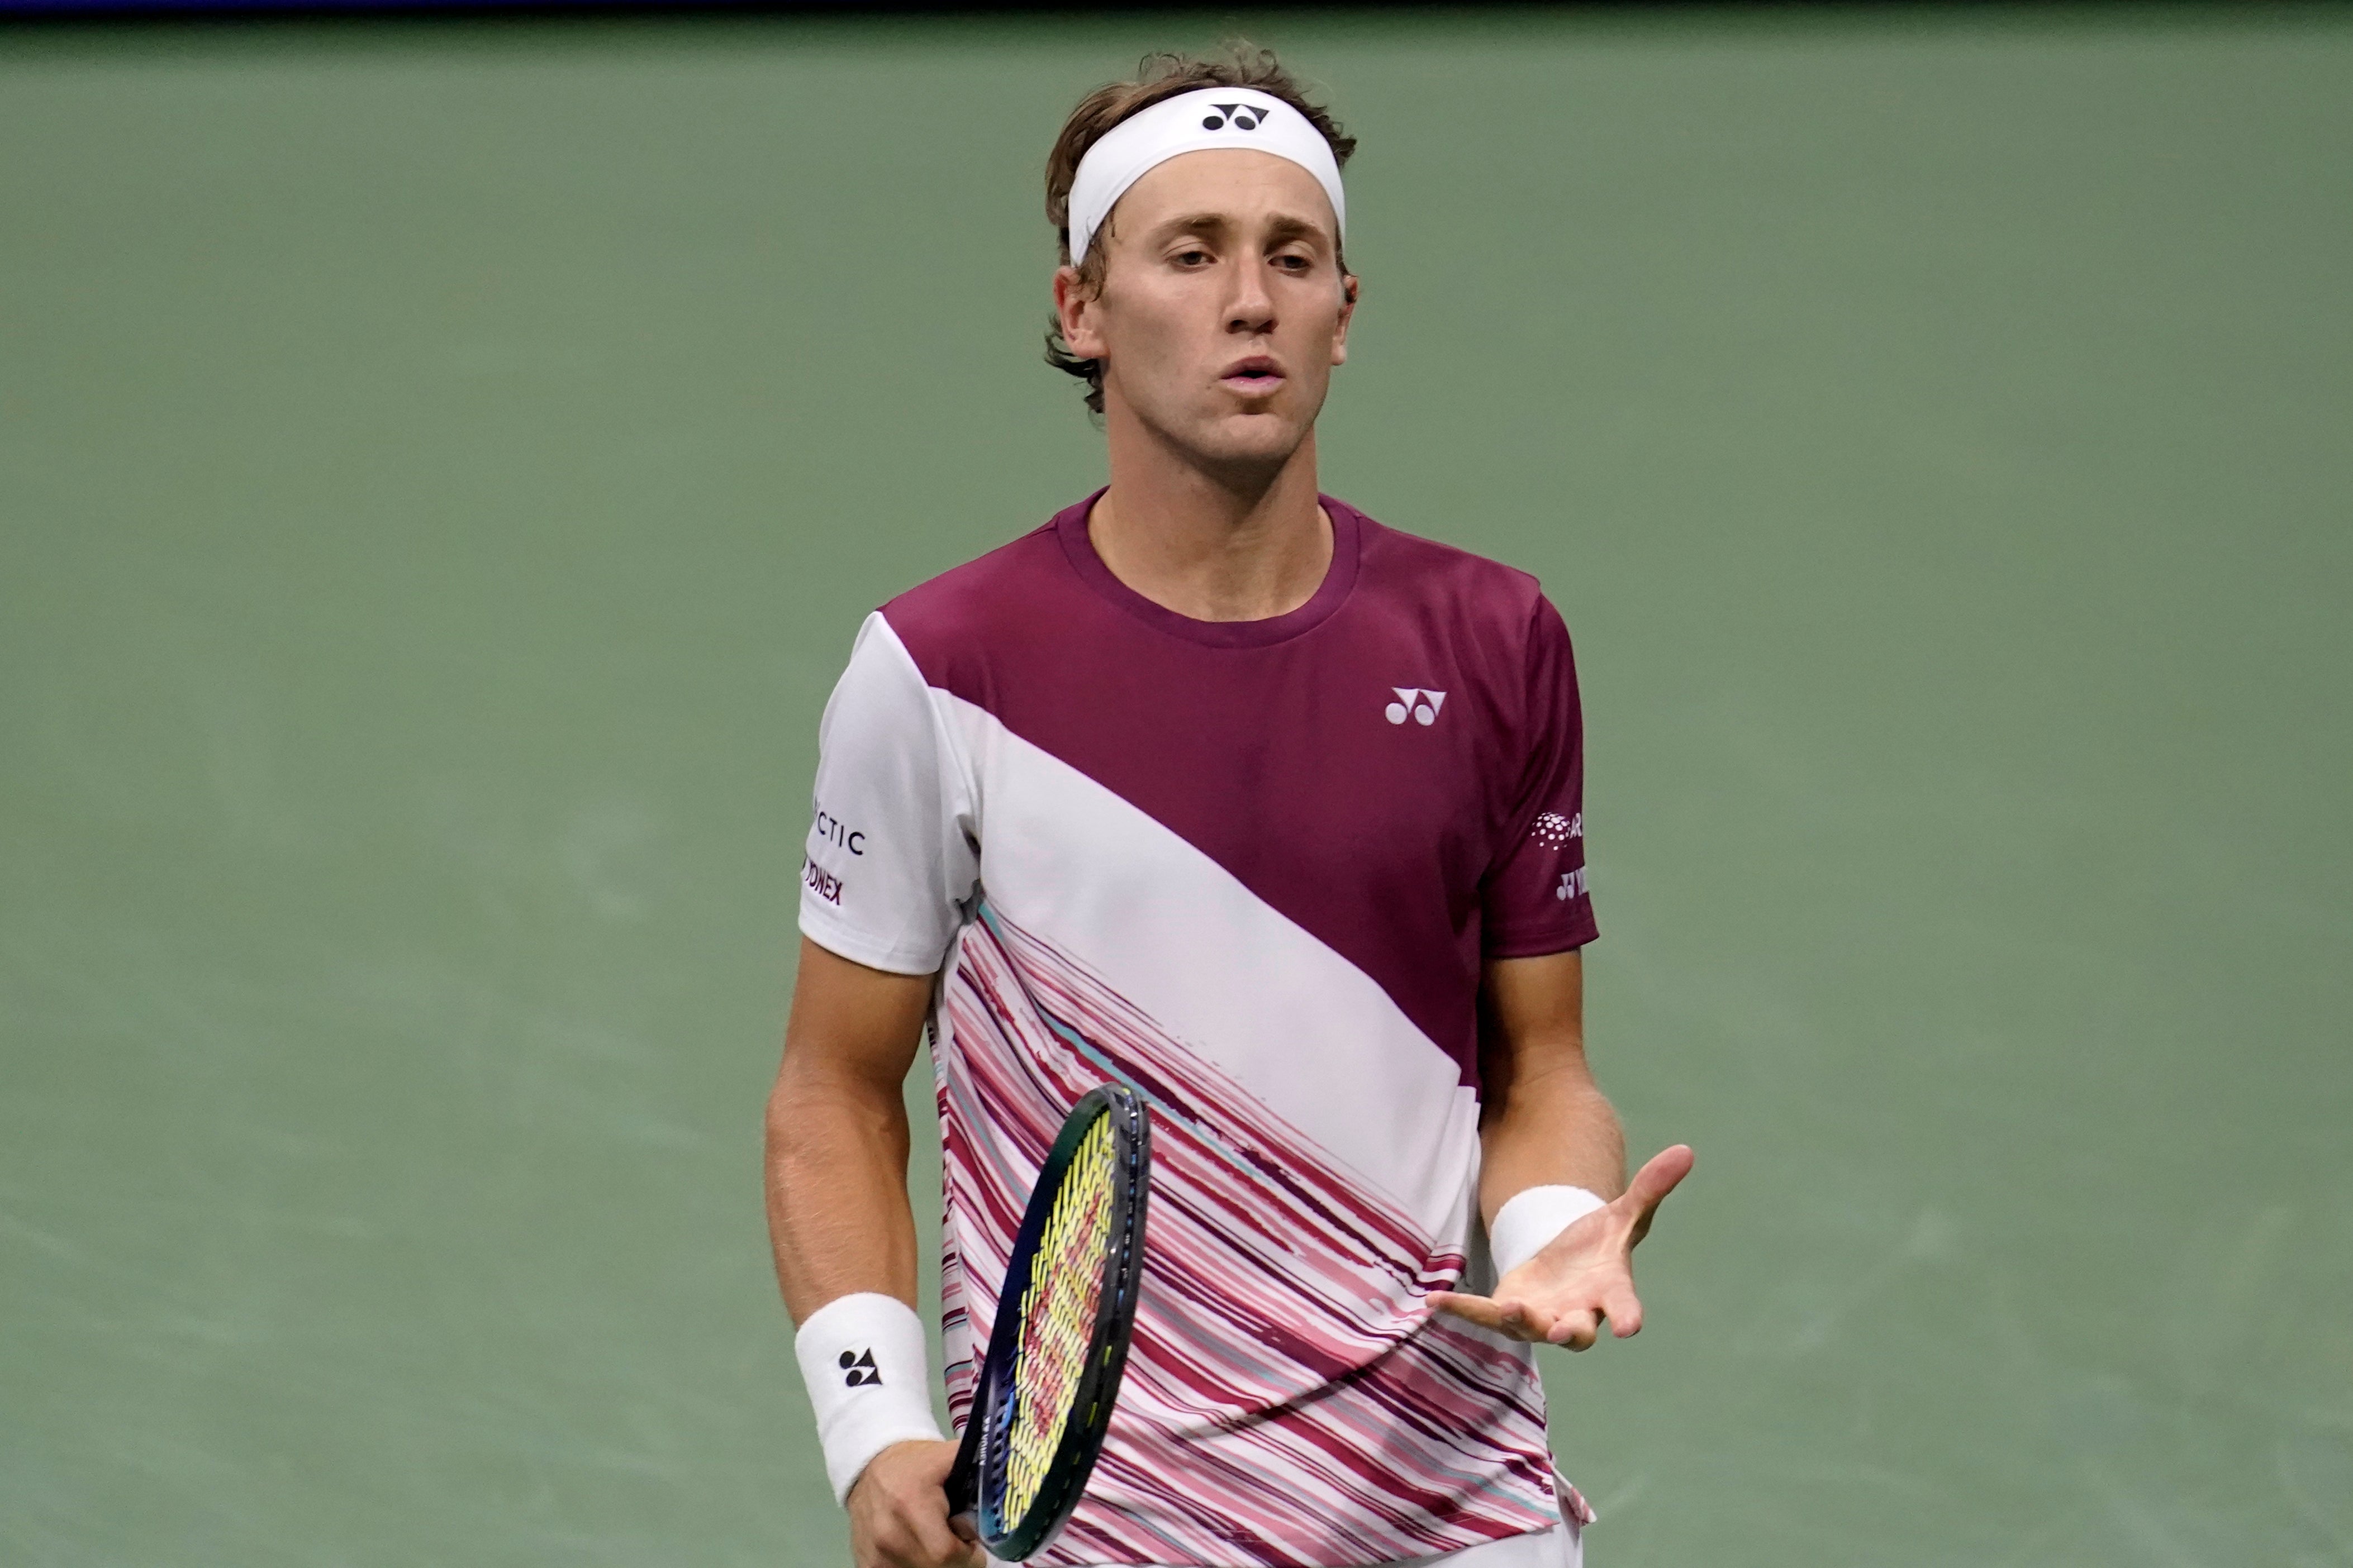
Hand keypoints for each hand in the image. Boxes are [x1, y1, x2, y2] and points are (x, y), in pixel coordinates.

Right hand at [847, 1439, 982, 1567]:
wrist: (870, 1466)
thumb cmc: (915, 1463)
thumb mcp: (948, 1457)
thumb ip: (979, 1472)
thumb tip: (1006, 1489)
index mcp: (911, 1505)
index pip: (946, 1553)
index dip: (968, 1554)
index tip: (973, 1544)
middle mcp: (889, 1535)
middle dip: (955, 1560)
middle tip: (957, 1542)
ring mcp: (875, 1554)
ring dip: (934, 1564)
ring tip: (935, 1540)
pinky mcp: (868, 1564)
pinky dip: (915, 1565)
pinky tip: (918, 1547)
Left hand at [1429, 1144, 1694, 1348]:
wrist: (1567, 1261)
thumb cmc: (1601, 1243)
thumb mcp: (1624, 1213)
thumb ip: (1651, 1188)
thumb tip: (1686, 1151)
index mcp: (1609, 1290)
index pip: (1622, 1306)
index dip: (1627, 1316)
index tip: (1630, 1327)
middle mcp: (1577, 1312)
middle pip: (1578, 1331)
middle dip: (1572, 1331)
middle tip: (1566, 1330)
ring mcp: (1542, 1316)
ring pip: (1531, 1328)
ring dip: (1520, 1321)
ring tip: (1508, 1309)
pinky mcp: (1509, 1310)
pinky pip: (1484, 1313)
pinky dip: (1461, 1308)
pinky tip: (1434, 1300)